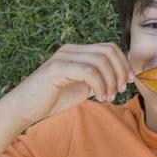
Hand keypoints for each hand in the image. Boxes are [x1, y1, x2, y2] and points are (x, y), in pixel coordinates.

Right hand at [0, 42, 134, 126]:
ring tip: (108, 98)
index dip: (124, 63)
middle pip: (108, 51)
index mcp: (78, 52)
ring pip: (100, 61)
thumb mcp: (84, 87)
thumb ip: (100, 79)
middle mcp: (71, 50)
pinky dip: (100, 85)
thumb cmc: (54, 98)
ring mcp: (63, 57)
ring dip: (110, 82)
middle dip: (121, 71)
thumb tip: (123, 78)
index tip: (130, 81)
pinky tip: (100, 97)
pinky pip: (88, 71)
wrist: (26, 108)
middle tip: (121, 90)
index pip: (110, 48)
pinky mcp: (56, 69)